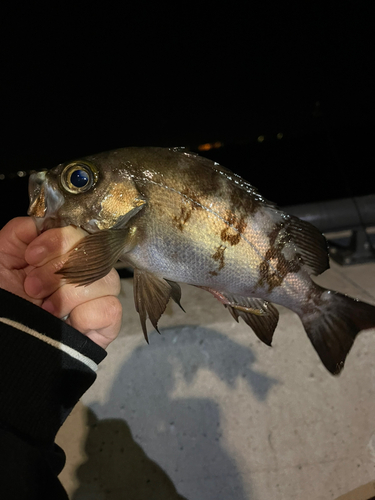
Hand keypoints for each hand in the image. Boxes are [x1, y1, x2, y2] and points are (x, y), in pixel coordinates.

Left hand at [0, 217, 121, 348]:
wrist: (4, 345)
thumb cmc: (4, 302)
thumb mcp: (0, 261)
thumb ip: (18, 233)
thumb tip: (40, 222)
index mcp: (61, 254)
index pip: (79, 232)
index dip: (57, 241)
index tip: (30, 258)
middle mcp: (83, 271)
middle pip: (96, 252)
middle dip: (57, 270)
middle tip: (31, 287)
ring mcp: (97, 297)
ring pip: (106, 279)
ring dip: (69, 294)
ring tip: (46, 309)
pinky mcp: (106, 323)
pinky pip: (112, 308)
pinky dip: (86, 314)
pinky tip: (69, 323)